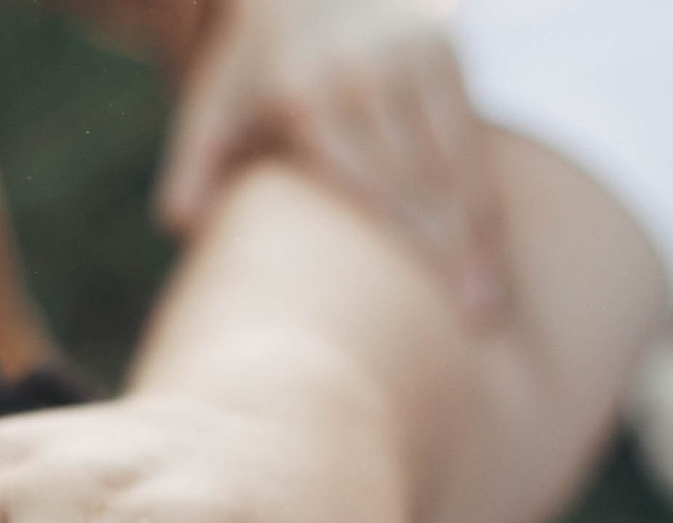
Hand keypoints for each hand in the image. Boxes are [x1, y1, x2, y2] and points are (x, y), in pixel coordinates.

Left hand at [162, 0, 505, 319]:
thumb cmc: (254, 63)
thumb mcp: (214, 103)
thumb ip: (194, 163)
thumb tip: (179, 226)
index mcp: (304, 95)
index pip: (365, 186)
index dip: (400, 247)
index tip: (418, 307)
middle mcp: (364, 73)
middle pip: (420, 181)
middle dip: (450, 255)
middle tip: (475, 324)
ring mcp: (411, 56)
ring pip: (457, 162)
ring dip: (481, 236)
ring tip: (492, 303)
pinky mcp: (445, 49)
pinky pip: (472, 136)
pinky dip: (485, 194)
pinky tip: (493, 250)